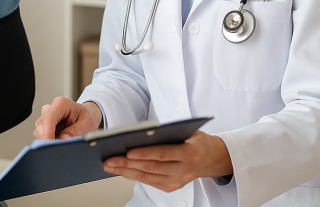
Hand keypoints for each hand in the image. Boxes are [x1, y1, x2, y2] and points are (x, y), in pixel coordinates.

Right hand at [33, 97, 102, 139]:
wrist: (83, 118)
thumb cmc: (85, 118)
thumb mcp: (86, 124)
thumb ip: (75, 131)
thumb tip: (62, 140)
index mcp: (61, 104)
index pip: (49, 116)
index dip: (47, 130)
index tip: (49, 142)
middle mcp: (50, 109)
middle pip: (41, 125)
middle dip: (47, 138)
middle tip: (59, 148)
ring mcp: (44, 118)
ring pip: (38, 132)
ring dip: (48, 141)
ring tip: (62, 144)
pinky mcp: (42, 128)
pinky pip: (40, 137)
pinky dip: (48, 142)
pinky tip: (58, 143)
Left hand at [102, 131, 232, 192]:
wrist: (210, 158)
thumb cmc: (194, 139)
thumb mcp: (187, 130)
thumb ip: (167, 133)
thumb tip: (140, 133)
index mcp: (190, 153)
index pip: (163, 154)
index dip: (144, 153)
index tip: (128, 151)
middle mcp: (184, 170)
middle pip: (151, 168)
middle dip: (127, 164)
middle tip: (109, 159)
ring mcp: (178, 181)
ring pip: (147, 177)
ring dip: (126, 172)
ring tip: (109, 165)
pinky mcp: (172, 187)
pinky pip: (149, 182)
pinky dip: (134, 176)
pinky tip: (121, 170)